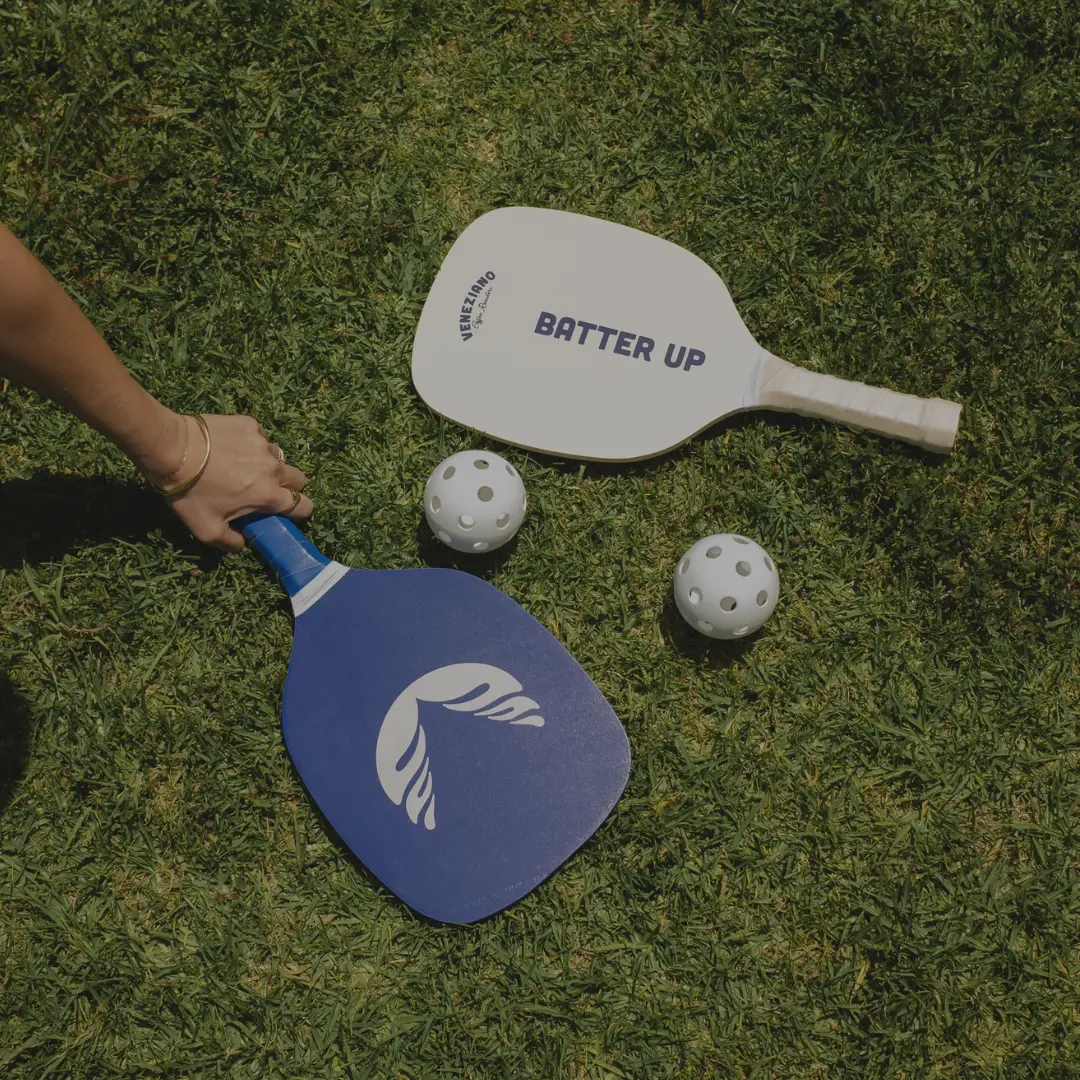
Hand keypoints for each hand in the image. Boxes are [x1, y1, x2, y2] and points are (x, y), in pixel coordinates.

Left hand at [145, 413, 312, 551]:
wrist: (172, 450)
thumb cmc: (190, 492)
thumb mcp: (206, 529)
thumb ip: (231, 542)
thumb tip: (242, 543)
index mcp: (268, 495)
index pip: (304, 505)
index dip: (299, 510)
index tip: (286, 511)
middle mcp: (272, 469)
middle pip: (299, 478)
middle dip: (288, 486)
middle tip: (266, 489)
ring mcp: (263, 444)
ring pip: (278, 457)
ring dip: (268, 464)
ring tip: (244, 466)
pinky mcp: (250, 425)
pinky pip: (260, 437)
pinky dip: (251, 444)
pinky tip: (231, 448)